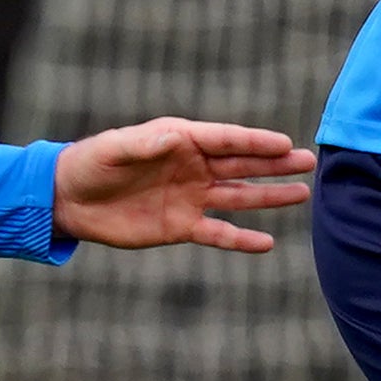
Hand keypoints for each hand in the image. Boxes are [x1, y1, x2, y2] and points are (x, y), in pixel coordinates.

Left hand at [52, 119, 314, 252]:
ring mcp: (190, 197)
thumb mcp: (114, 148)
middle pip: (242, 165)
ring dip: (269, 196)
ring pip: (238, 196)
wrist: (70, 200)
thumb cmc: (91, 163)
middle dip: (275, 164)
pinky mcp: (181, 227)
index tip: (286, 143)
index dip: (256, 141)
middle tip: (309, 161)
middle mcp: (192, 167)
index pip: (226, 140)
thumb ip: (144, 144)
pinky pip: (218, 233)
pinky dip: (241, 240)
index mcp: (180, 140)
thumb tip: (174, 136)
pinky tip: (267, 243)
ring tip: (302, 193)